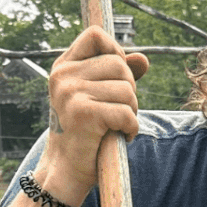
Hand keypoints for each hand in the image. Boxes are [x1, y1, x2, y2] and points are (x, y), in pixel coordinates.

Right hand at [33, 25, 149, 202]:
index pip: (95, 35)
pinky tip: (119, 136)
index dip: (114, 51)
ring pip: (127, 89)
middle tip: (116, 112)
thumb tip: (143, 58)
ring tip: (115, 126)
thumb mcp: (99, 97)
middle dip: (129, 90)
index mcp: (63, 67)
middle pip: (119, 64)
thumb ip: (119, 75)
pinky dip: (131, 128)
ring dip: (131, 111)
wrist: (66, 170)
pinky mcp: (83, 113)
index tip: (115, 77)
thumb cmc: (85, 133)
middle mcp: (63, 76)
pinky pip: (126, 112)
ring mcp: (70, 93)